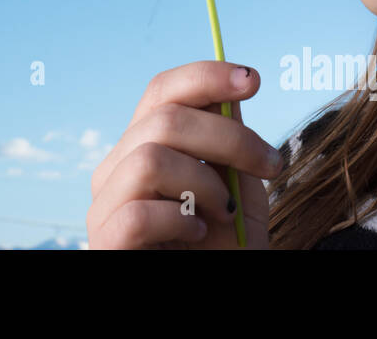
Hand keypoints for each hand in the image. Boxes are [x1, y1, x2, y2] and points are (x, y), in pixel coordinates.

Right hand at [86, 60, 282, 248]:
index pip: (161, 91)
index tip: (253, 79)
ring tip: (226, 212)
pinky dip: (180, 221)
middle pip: (164, 118)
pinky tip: (198, 235)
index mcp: (143, 146)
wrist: (213, 299)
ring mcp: (104, 206)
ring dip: (205, 183)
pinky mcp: (105, 242)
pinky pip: (138, 214)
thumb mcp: (237, 188)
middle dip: (229, 136)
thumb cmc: (224, 247)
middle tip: (272, 164)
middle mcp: (115, 169)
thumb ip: (228, 143)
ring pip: (149, 159)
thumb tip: (232, 87)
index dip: (205, 76)